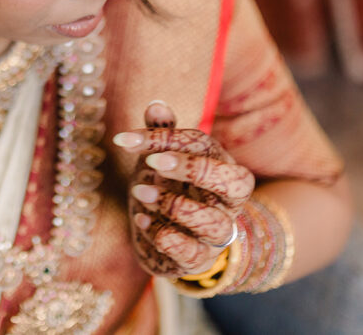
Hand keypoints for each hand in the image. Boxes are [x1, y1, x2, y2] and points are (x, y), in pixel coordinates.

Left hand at [115, 101, 254, 277]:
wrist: (168, 239)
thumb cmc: (170, 189)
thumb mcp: (162, 158)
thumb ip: (162, 133)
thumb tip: (156, 104)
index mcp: (221, 168)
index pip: (204, 146)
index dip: (166, 139)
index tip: (126, 140)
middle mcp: (227, 201)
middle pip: (237, 183)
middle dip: (193, 169)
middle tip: (152, 163)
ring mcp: (217, 232)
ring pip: (215, 223)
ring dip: (174, 205)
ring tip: (141, 192)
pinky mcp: (200, 259)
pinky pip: (193, 254)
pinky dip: (165, 236)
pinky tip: (141, 219)